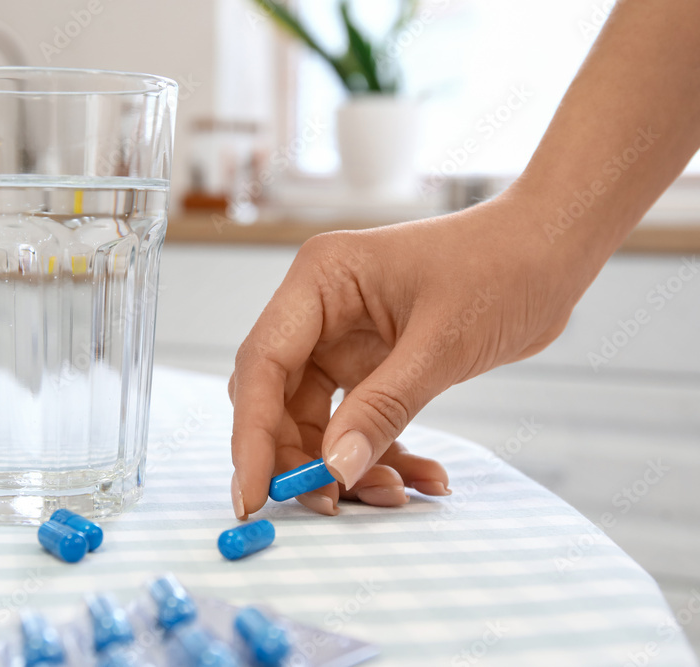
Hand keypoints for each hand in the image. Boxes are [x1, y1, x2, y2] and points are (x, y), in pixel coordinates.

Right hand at [228, 191, 586, 517]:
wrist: (551, 251)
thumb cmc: (501, 267)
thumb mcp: (442, 343)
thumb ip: (383, 408)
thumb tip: (333, 470)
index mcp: (320, 281)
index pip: (263, 364)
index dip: (252, 434)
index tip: (254, 493)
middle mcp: (320, 308)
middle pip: (279, 397)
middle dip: (298, 456)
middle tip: (328, 504)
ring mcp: (343, 337)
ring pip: (317, 418)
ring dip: (345, 462)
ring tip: (394, 493)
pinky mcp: (371, 362)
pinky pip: (357, 419)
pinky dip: (381, 451)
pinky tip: (422, 476)